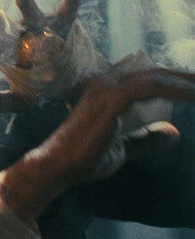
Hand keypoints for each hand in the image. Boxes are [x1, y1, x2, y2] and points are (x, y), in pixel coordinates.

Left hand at [0, 0, 105, 111]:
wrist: (76, 80)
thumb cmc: (44, 88)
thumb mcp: (21, 100)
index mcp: (8, 50)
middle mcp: (20, 34)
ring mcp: (42, 27)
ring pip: (32, 15)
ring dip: (28, 7)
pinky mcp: (65, 24)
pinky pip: (69, 11)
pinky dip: (71, 1)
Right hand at [0, 67, 193, 221]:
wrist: (58, 166)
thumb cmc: (83, 159)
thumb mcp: (123, 148)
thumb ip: (146, 138)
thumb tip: (173, 132)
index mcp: (107, 91)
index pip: (148, 78)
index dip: (176, 81)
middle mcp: (106, 82)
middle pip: (156, 72)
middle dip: (186, 78)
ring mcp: (108, 88)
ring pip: (157, 76)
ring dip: (187, 82)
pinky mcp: (112, 98)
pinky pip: (152, 86)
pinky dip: (176, 90)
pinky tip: (194, 96)